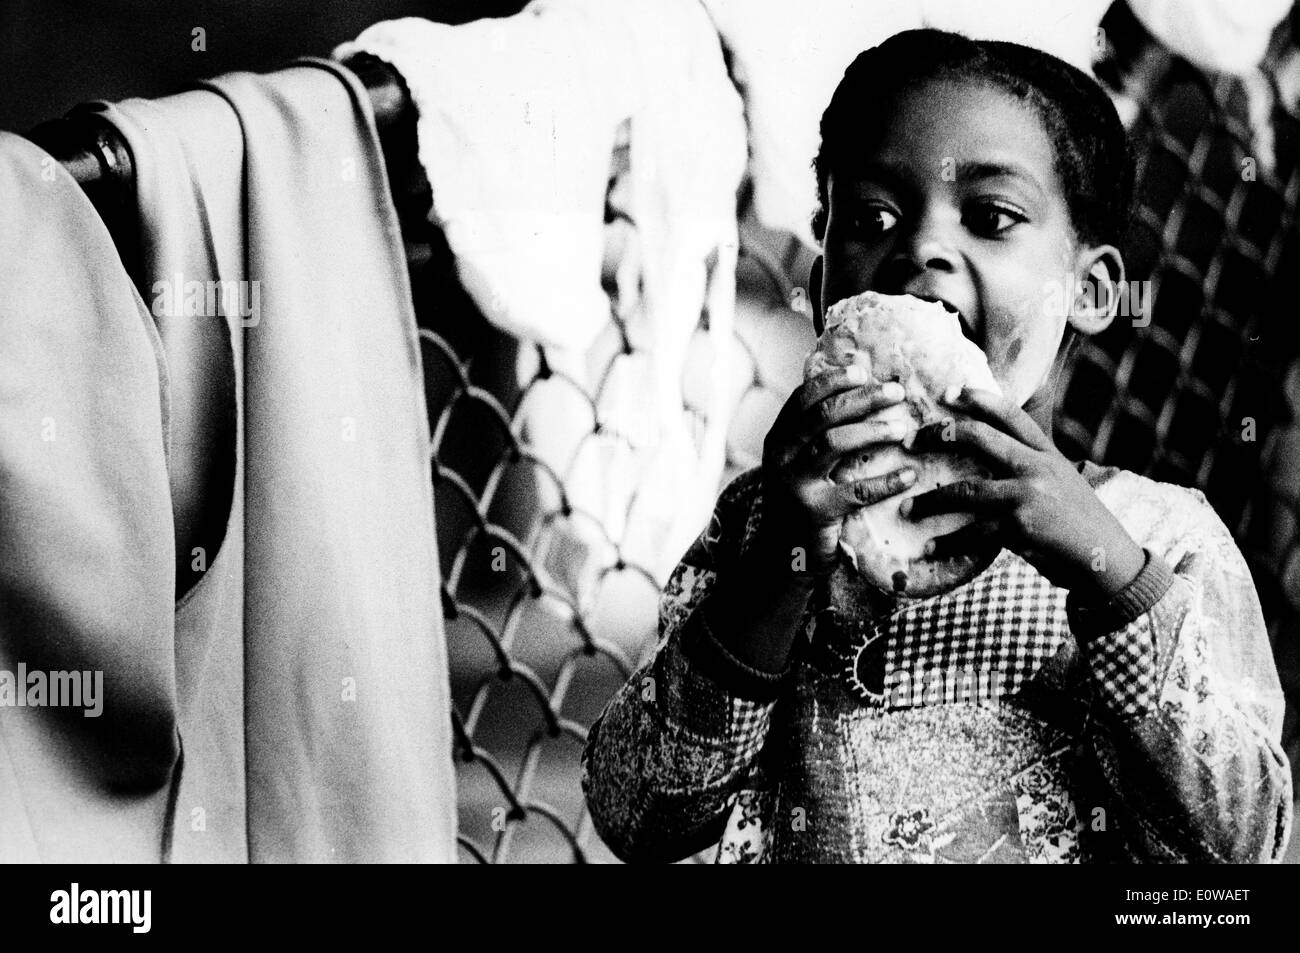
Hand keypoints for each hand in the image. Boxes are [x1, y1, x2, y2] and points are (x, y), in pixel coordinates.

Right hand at [759, 365, 915, 575]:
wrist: (784, 554)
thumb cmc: (803, 499)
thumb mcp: (798, 462)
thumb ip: (817, 433)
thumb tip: (861, 391)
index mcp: (778, 438)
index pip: (803, 398)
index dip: (834, 380)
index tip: (864, 371)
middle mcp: (782, 457)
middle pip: (823, 415)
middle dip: (862, 399)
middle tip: (896, 392)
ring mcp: (796, 484)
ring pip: (834, 444)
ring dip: (873, 431)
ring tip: (902, 428)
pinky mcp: (816, 512)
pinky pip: (856, 491)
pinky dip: (886, 482)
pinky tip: (910, 475)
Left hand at [899, 386, 1144, 600]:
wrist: (1109, 560)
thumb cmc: (1078, 522)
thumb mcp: (1061, 482)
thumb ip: (1030, 466)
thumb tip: (989, 457)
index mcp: (1046, 452)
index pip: (1010, 414)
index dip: (979, 399)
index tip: (949, 391)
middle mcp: (1037, 467)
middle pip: (980, 437)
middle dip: (940, 435)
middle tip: (909, 441)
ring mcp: (1029, 495)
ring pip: (966, 490)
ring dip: (931, 501)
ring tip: (907, 508)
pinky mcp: (1021, 527)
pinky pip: (973, 532)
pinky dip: (947, 541)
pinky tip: (929, 548)